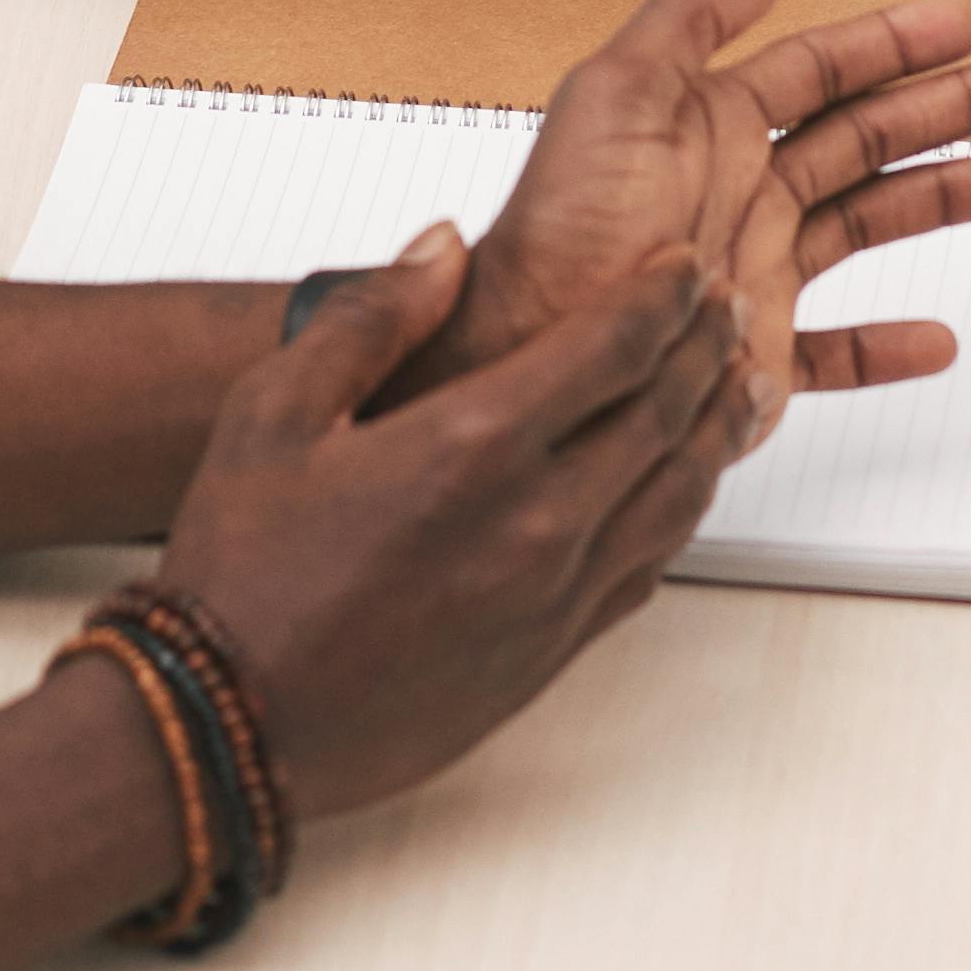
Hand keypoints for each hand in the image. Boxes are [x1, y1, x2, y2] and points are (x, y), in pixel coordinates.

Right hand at [137, 236, 747, 819]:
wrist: (233, 722)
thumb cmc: (241, 573)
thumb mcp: (273, 411)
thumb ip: (371, 318)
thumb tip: (444, 248)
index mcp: (471, 446)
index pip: (613, 346)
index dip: (663, 294)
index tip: (683, 264)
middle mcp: (534, 521)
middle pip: (665, 412)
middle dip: (704, 347)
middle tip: (727, 305)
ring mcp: (553, 595)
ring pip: (678, 495)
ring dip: (716, 429)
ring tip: (736, 383)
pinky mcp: (552, 654)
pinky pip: (648, 569)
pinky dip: (682, 513)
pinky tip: (684, 486)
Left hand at [434, 0, 970, 435]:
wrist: (537, 354)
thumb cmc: (562, 232)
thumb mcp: (617, 93)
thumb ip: (692, 14)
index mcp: (708, 125)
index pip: (823, 68)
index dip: (897, 40)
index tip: (966, 20)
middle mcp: (738, 190)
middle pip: (871, 134)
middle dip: (959, 104)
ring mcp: (754, 269)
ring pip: (875, 223)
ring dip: (954, 197)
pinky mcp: (755, 352)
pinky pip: (835, 349)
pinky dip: (887, 346)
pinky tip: (934, 338)